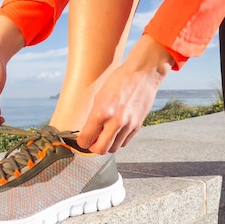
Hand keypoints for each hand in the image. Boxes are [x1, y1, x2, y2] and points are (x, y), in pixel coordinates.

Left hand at [77, 35, 174, 153]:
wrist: (142, 74)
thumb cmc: (120, 80)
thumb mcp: (100, 97)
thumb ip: (94, 117)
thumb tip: (90, 132)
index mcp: (101, 112)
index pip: (86, 139)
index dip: (82, 142)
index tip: (82, 140)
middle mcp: (115, 121)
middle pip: (100, 150)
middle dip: (94, 147)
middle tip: (93, 141)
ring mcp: (128, 125)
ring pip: (113, 148)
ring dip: (107, 144)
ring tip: (105, 135)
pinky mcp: (137, 126)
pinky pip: (125, 143)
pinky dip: (118, 140)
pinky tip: (116, 131)